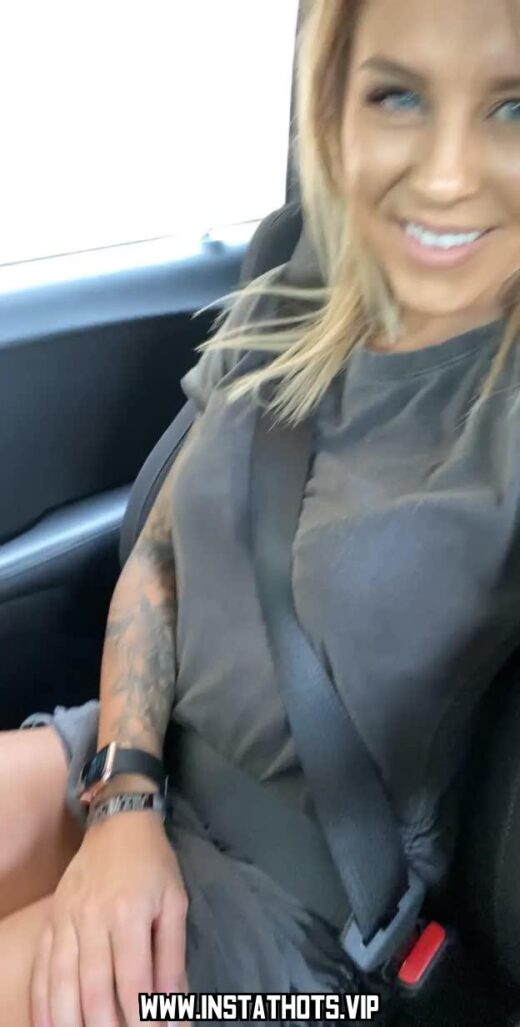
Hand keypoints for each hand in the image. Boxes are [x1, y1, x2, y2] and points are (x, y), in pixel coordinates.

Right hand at [31, 811, 188, 1026]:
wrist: (118, 821)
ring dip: (70, 1021)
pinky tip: (48, 1025)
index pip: (135, 981)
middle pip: (95, 988)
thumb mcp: (175, 902)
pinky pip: (42, 965)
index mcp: (131, 914)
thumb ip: (173, 957)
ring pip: (62, 982)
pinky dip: (42, 999)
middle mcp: (95, 919)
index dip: (143, 1019)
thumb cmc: (153, 864)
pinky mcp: (53, 918)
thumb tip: (176, 1005)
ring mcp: (68, 919)